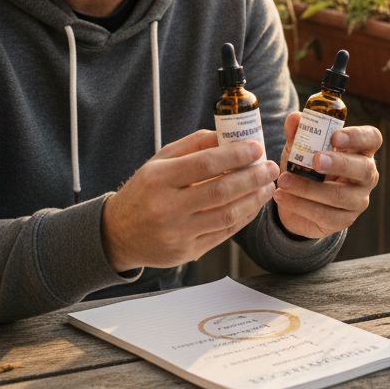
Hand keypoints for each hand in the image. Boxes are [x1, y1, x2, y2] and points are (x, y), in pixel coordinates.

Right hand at [102, 130, 278, 271]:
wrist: (119, 234)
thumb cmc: (144, 192)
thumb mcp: (159, 162)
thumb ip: (193, 145)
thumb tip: (227, 135)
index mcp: (158, 179)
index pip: (205, 164)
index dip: (236, 155)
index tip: (256, 149)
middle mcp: (166, 208)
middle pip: (221, 191)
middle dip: (252, 178)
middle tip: (270, 168)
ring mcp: (177, 234)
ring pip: (227, 215)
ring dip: (254, 199)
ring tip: (267, 185)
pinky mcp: (187, 252)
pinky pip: (224, 233)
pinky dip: (244, 217)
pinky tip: (253, 204)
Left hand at [274, 113, 380, 238]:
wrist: (295, 203)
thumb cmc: (306, 167)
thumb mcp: (299, 148)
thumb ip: (298, 133)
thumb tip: (294, 118)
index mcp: (361, 151)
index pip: (371, 139)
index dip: (357, 137)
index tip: (335, 137)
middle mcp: (366, 175)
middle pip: (364, 169)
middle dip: (340, 164)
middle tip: (315, 160)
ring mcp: (358, 200)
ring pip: (340, 195)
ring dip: (309, 188)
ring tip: (284, 180)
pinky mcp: (344, 220)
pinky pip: (325, 214)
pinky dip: (300, 205)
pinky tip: (282, 196)